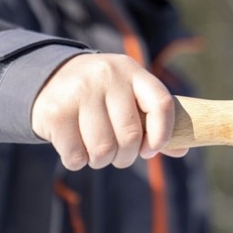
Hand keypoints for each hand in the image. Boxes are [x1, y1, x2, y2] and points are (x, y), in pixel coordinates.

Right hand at [31, 53, 187, 170]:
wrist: (51, 77)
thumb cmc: (103, 94)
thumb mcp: (129, 95)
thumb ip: (155, 121)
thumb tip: (182, 151)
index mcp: (132, 71)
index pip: (161, 104)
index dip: (163, 134)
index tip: (151, 149)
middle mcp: (108, 77)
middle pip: (130, 135)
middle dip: (126, 156)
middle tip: (119, 155)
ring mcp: (79, 92)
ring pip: (103, 149)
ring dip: (102, 161)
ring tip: (97, 151)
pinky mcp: (55, 112)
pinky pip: (76, 156)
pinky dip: (79, 161)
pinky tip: (77, 148)